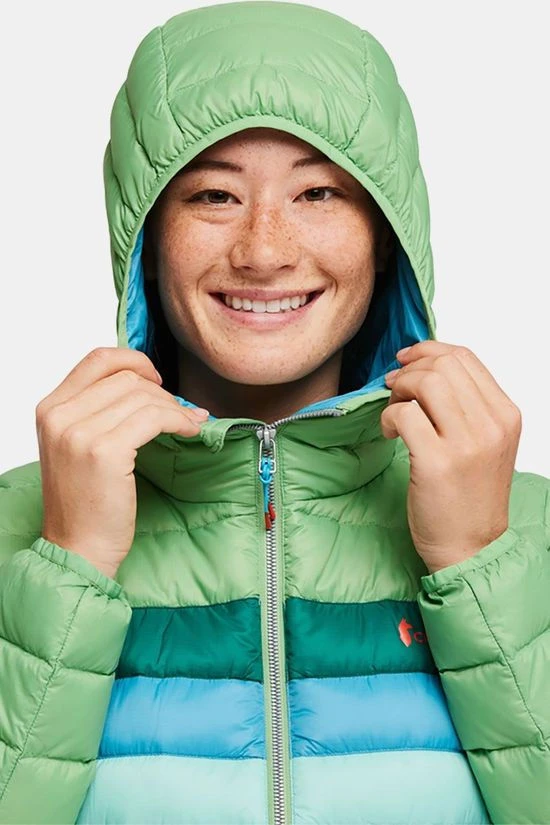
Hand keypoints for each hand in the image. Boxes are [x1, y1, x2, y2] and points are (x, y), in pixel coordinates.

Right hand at [36, 347, 208, 578]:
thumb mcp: (77, 446)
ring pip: (143, 396)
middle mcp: (59, 415)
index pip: (97, 359)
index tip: (156, 379)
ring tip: (188, 423)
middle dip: (161, 392)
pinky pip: (155, 418)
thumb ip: (98, 412)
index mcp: (50, 409)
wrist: (77, 548)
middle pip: (125, 377)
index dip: (134, 361)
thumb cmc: (83, 503)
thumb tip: (148, 383)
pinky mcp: (105, 451)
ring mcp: (80, 432)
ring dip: (174, 408)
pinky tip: (190, 431)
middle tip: (180, 412)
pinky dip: (179, 420)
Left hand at [381, 341, 521, 573]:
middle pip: (444, 365)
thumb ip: (465, 406)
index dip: (428, 350)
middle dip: (410, 369)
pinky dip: (388, 417)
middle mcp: (491, 425)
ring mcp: (466, 444)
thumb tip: (425, 368)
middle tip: (394, 389)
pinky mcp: (437, 462)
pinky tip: (389, 434)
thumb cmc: (470, 496)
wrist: (471, 546)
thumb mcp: (483, 443)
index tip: (406, 360)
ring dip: (399, 390)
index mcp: (506, 415)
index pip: (465, 358)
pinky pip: (404, 414)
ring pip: (426, 382)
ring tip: (394, 411)